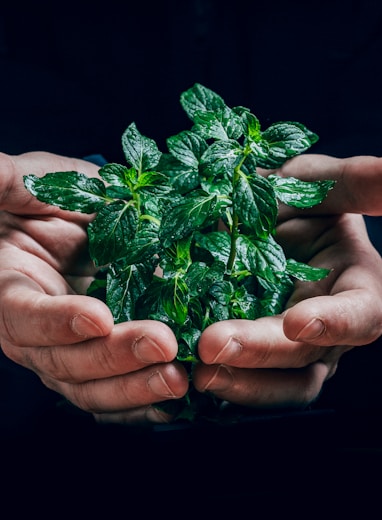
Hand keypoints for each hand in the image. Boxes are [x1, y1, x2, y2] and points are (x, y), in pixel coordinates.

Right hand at [0, 152, 187, 424]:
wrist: (59, 224)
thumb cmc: (35, 202)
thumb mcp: (20, 185)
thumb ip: (4, 182)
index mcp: (8, 291)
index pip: (26, 315)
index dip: (58, 321)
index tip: (98, 316)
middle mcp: (33, 333)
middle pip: (65, 361)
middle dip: (115, 357)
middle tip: (163, 345)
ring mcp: (64, 351)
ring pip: (92, 387)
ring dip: (136, 388)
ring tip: (178, 379)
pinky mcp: (95, 358)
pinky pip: (114, 392)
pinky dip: (142, 402)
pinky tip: (176, 401)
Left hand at [193, 154, 381, 408]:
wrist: (268, 221)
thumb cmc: (304, 200)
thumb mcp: (326, 184)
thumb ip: (357, 183)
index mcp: (358, 289)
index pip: (359, 315)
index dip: (334, 323)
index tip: (298, 322)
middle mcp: (329, 329)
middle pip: (305, 356)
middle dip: (260, 353)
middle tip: (212, 346)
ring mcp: (292, 349)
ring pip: (277, 384)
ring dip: (238, 383)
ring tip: (196, 371)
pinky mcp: (257, 356)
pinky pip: (241, 378)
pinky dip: (216, 377)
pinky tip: (182, 370)